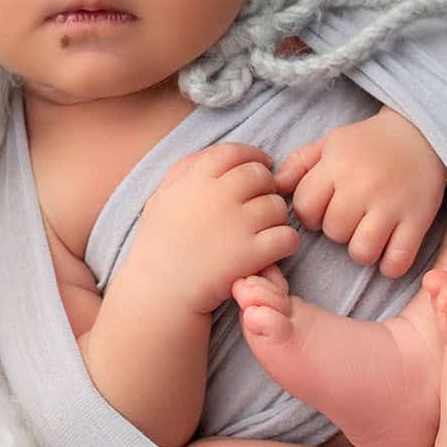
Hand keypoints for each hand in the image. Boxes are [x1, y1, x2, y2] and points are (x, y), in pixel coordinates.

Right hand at [128, 142, 300, 315]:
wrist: (159, 294)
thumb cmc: (159, 248)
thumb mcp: (162, 199)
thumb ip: (186, 171)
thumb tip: (216, 155)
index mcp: (194, 180)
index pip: (234, 152)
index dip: (253, 157)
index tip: (261, 167)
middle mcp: (217, 196)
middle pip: (260, 176)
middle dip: (266, 188)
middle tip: (261, 204)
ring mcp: (236, 224)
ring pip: (278, 206)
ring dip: (276, 218)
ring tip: (263, 231)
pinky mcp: (251, 254)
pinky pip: (287, 237)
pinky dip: (285, 243)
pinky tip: (272, 251)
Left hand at [274, 107, 446, 277]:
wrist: (423, 135)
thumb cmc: (369, 144)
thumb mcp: (331, 143)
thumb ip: (299, 164)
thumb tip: (274, 189)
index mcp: (337, 164)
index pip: (304, 206)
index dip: (310, 214)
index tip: (325, 209)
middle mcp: (363, 184)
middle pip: (333, 231)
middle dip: (337, 231)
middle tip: (351, 219)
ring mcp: (392, 204)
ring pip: (362, 251)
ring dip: (362, 250)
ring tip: (369, 235)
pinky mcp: (418, 220)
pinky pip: (396, 261)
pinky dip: (390, 264)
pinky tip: (389, 251)